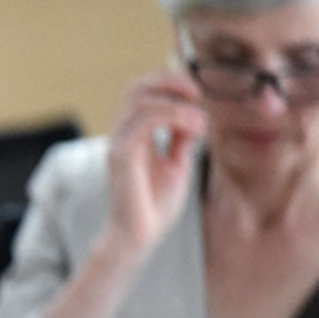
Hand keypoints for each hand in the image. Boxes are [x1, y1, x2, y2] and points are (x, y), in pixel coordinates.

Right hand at [104, 69, 206, 255]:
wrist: (139, 235)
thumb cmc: (155, 204)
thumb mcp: (177, 163)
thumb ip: (180, 138)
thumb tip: (193, 115)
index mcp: (132, 134)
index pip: (142, 91)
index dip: (169, 82)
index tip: (198, 94)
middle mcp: (120, 134)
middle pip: (137, 87)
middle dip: (171, 83)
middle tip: (198, 95)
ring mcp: (118, 143)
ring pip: (142, 101)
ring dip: (178, 105)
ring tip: (200, 124)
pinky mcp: (121, 156)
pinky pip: (145, 121)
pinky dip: (174, 118)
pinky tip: (193, 132)